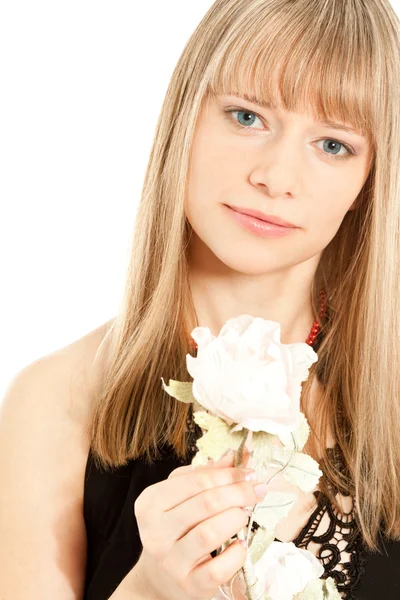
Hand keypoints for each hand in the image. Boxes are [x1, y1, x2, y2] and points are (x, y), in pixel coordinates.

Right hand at [132, 446, 261, 599]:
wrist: (160, 578)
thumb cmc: (175, 528)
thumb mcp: (183, 497)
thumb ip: (207, 474)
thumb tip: (236, 454)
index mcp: (151, 502)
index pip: (195, 481)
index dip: (227, 474)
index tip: (250, 472)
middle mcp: (155, 532)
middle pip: (205, 504)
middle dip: (238, 493)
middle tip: (257, 490)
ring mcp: (171, 561)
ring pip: (209, 533)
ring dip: (236, 519)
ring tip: (245, 514)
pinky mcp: (188, 585)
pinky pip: (218, 568)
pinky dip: (236, 554)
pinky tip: (241, 544)